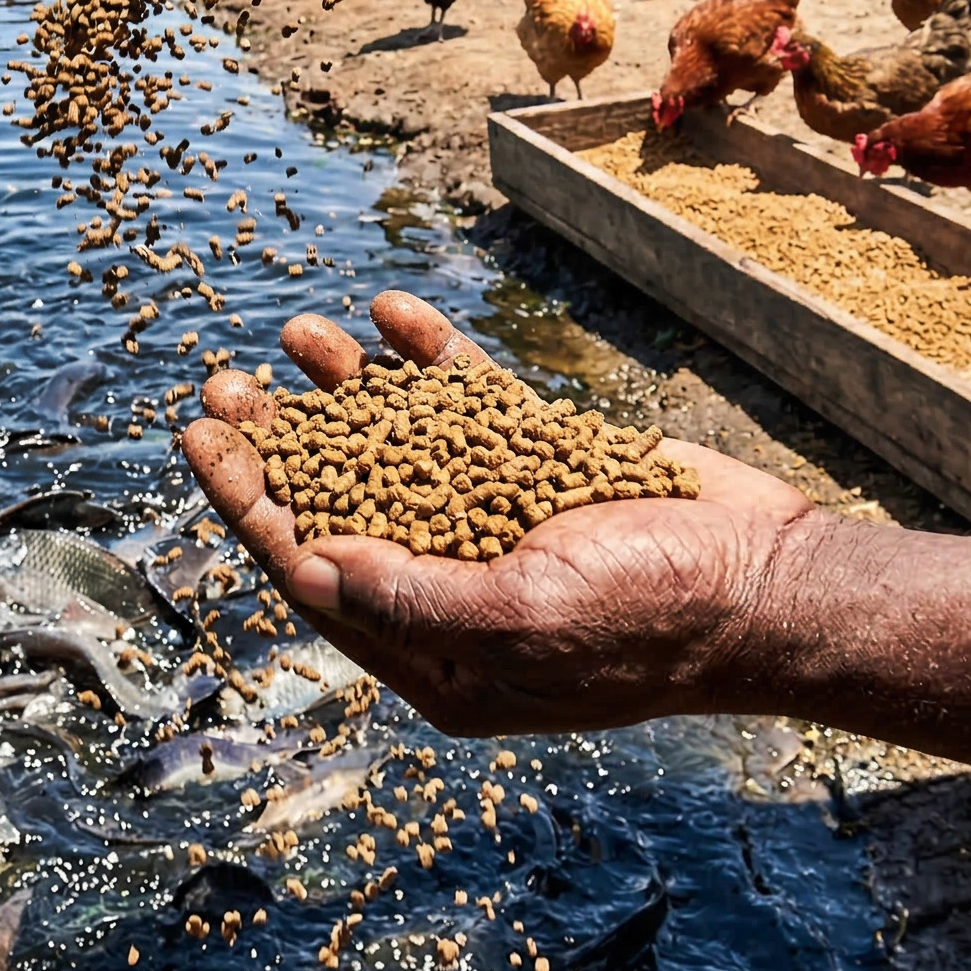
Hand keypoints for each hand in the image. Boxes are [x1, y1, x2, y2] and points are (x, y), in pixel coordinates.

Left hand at [180, 291, 819, 734]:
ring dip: (345, 391)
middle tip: (223, 385)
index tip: (200, 443)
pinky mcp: (541, 467)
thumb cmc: (656, 622)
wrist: (771, 579)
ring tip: (297, 334)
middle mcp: (453, 588)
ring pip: (396, 447)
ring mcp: (497, 522)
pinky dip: (430, 362)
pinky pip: (467, 408)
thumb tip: (310, 563)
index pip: (315, 570)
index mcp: (436, 654)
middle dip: (280, 444)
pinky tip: (392, 316)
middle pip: (340, 504)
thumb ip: (416, 597)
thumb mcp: (528, 621)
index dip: (251, 504)